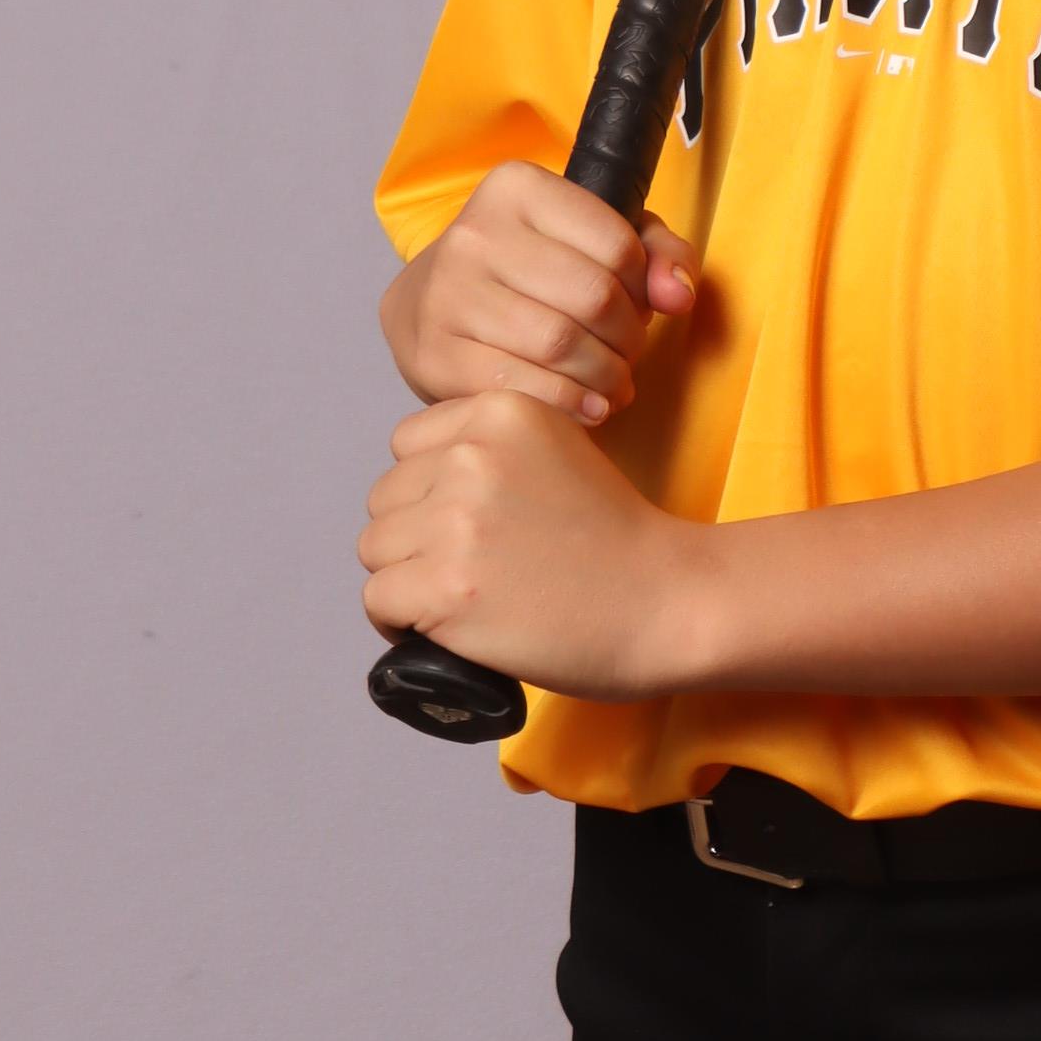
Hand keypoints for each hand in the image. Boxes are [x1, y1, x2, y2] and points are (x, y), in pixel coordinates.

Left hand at [357, 388, 711, 700]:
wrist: (666, 601)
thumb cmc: (619, 541)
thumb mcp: (559, 451)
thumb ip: (493, 451)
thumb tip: (417, 489)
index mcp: (500, 412)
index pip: (407, 446)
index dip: (430, 491)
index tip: (473, 524)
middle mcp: (470, 456)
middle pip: (385, 499)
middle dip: (416, 537)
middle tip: (476, 569)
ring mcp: (455, 521)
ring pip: (374, 550)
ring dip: (407, 579)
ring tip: (465, 599)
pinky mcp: (446, 586)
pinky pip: (378, 601)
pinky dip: (401, 623)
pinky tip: (446, 628)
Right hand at [381, 161, 695, 421]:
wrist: (426, 308)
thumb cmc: (526, 271)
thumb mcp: (593, 238)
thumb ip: (657, 254)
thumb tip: (678, 296)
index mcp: (516, 187)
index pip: (619, 246)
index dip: (644, 290)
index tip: (637, 308)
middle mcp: (474, 232)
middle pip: (594, 297)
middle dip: (628, 339)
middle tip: (626, 356)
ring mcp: (447, 294)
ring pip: (561, 345)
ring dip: (604, 377)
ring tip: (611, 385)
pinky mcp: (434, 354)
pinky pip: (524, 387)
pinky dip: (569, 405)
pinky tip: (585, 407)